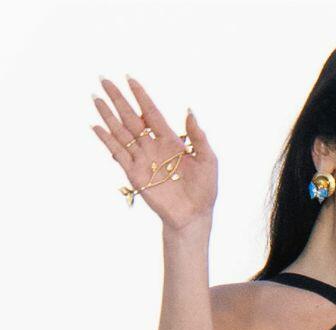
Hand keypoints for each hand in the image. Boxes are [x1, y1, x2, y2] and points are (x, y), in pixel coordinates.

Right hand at [91, 75, 216, 232]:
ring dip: (108, 115)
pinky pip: (118, 152)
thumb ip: (198, 137)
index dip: (141, 96)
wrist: (193, 214)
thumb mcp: (208, 160)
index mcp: (172, 141)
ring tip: (96, 98)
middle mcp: (154, 146)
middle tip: (105, 80)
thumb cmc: (204, 189)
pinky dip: (106, 139)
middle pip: (132, 117)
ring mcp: (142, 158)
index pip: (152, 113)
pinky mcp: (133, 173)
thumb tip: (190, 111)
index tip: (130, 79)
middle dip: (119, 99)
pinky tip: (96, 126)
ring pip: (121, 131)